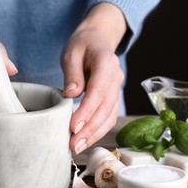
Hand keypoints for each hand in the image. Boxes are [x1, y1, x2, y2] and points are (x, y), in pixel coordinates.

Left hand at [61, 3, 126, 153]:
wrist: (97, 40)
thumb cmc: (82, 45)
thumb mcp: (71, 53)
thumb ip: (72, 73)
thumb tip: (71, 94)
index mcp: (106, 63)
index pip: (98, 91)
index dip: (86, 111)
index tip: (72, 126)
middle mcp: (115, 78)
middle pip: (105, 108)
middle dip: (89, 129)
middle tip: (73, 145)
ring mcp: (116, 89)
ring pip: (109, 116)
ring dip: (94, 134)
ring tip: (77, 148)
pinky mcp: (112, 98)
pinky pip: (109, 117)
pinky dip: (98, 131)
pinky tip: (85, 140)